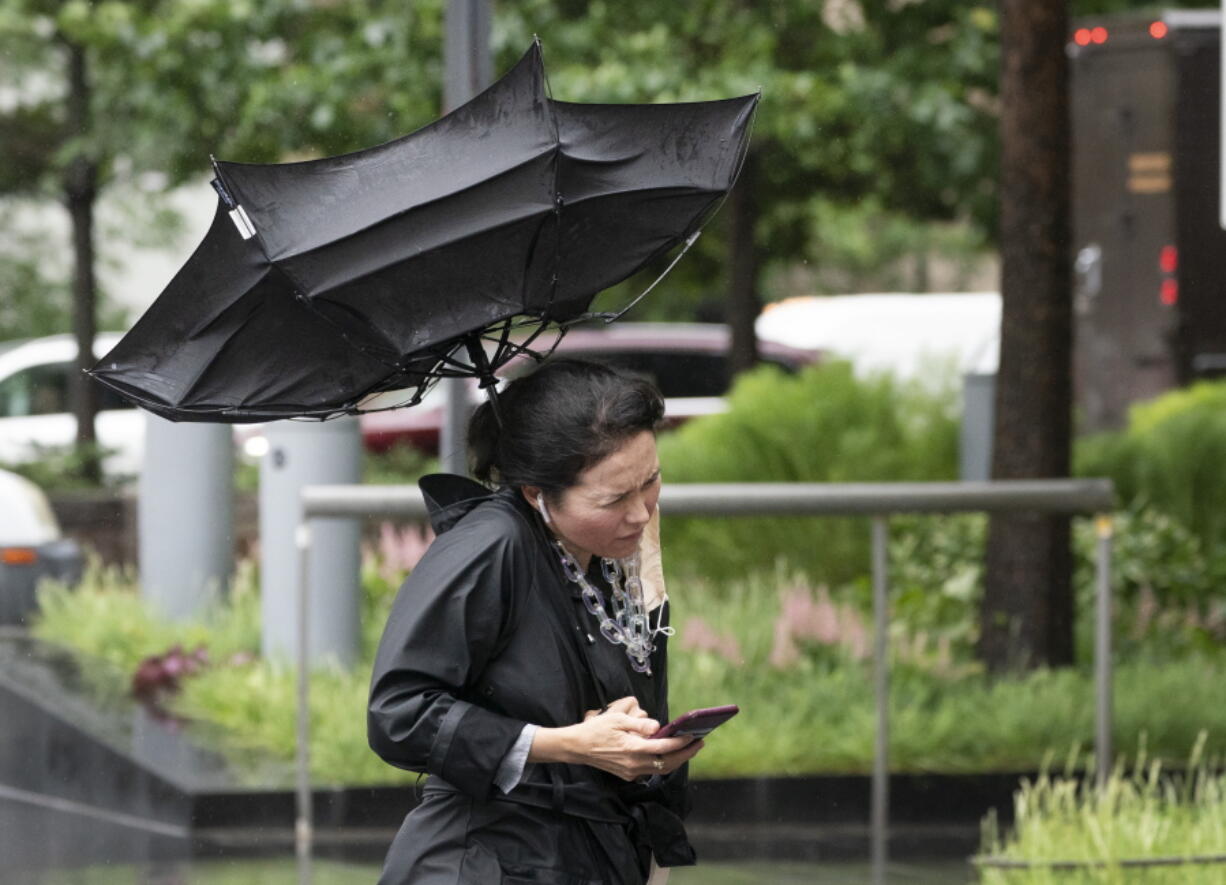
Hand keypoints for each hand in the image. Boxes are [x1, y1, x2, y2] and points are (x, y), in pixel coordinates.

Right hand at [532, 696, 703, 780]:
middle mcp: (634, 764)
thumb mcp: (617, 719)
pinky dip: (663, 762)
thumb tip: (658, 726)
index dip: (681, 742)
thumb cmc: (596, 729)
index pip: (664, 747)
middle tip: (700, 743)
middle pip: (668, 762)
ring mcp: (631, 771)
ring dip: (677, 759)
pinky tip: (669, 752)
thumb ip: (639, 724)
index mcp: (632, 748)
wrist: (577, 747)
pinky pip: (651, 769)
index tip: (693, 735)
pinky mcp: (628, 774)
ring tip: (689, 748)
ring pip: (661, 768)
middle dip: (686, 753)